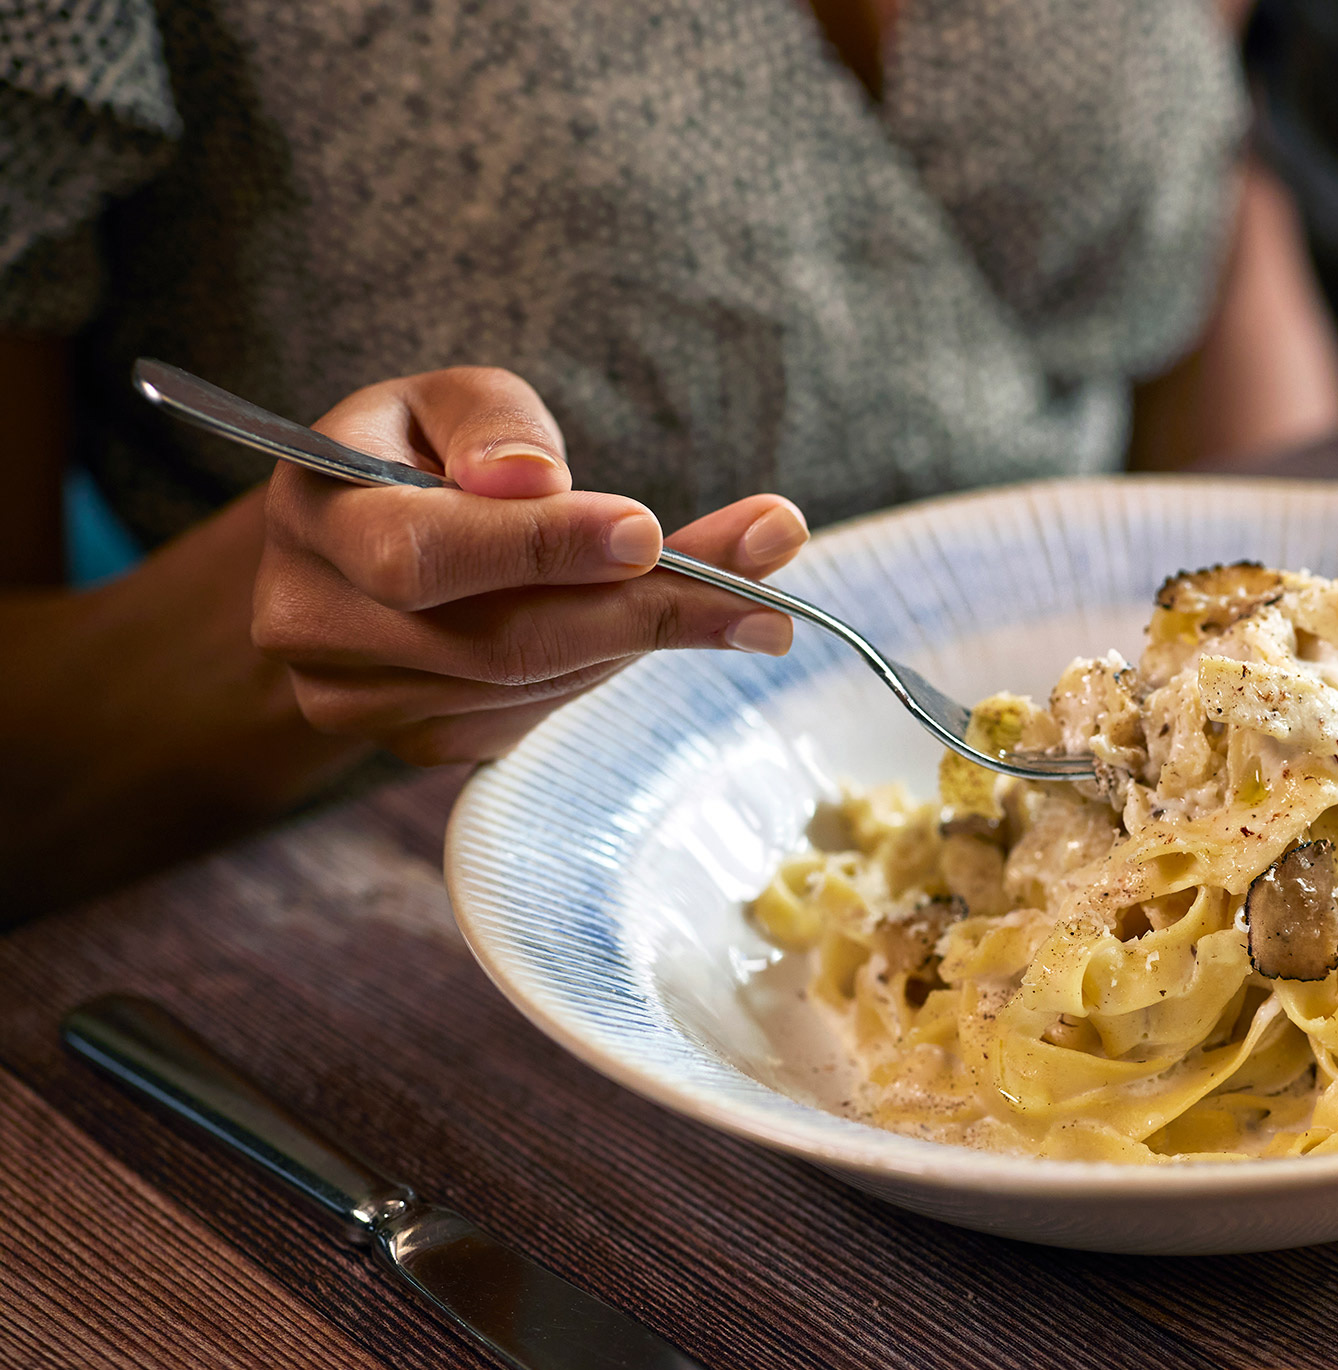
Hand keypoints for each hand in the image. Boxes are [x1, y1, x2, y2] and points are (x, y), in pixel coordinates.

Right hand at [254, 367, 810, 762]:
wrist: (356, 546)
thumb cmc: (414, 454)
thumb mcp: (446, 398)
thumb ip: (492, 421)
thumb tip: (535, 477)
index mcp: (313, 512)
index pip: (421, 552)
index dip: (539, 549)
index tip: (650, 532)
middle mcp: (314, 621)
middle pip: (498, 641)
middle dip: (644, 611)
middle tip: (763, 584)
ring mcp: (358, 699)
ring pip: (533, 684)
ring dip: (650, 640)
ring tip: (751, 604)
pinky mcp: (417, 741)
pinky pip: (535, 716)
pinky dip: (610, 668)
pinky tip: (660, 625)